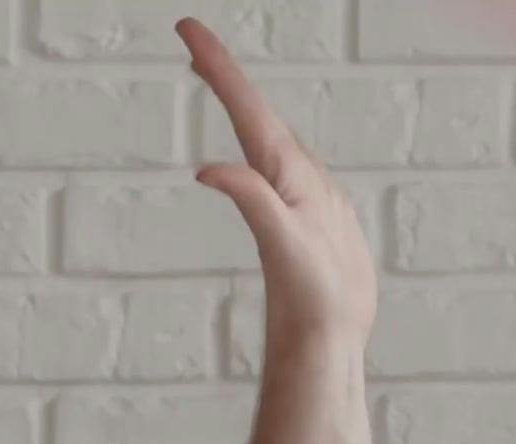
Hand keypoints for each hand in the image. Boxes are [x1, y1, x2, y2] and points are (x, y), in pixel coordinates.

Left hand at [184, 19, 378, 345]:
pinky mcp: (322, 222)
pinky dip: (284, 153)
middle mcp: (287, 183)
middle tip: (193, 39)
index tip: (187, 29)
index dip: (220, 68)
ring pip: (275, 141)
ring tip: (222, 79)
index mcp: (278, 177)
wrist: (328, 342)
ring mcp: (304, 202)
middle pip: (255, 116)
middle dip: (226, 77)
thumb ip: (251, 199)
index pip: (246, 110)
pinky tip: (280, 153)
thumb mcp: (281, 242)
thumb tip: (206, 169)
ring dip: (250, 107)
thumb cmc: (308, 299)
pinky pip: (299, 175)